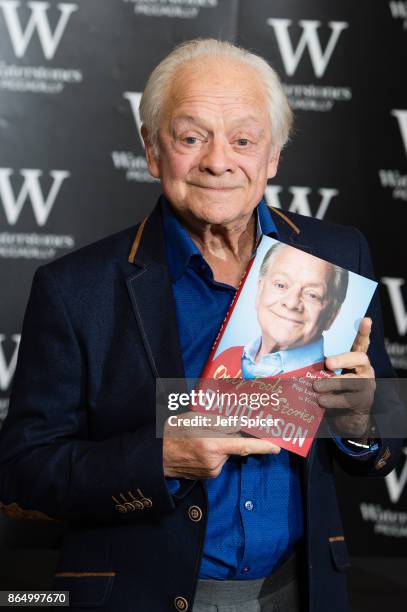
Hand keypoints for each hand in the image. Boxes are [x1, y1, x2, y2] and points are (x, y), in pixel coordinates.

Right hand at [163, 411, 279, 478]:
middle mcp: (214, 462)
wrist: (155, 456)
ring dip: (221, 444)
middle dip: (231, 436)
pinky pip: (219, 460)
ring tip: (201, 438)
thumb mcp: (195, 419)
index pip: (244, 446)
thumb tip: (239, 423)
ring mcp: (211, 471)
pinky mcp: (209, 476)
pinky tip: (200, 448)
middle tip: (215, 428)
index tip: (277, 446)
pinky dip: (215, 453)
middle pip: (234, 446)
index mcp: (211, 445)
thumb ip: (219, 422)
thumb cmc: (173, 432)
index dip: (262, 446)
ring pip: (226, 453)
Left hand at [313, 317, 375, 437]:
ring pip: (352, 381)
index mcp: (355, 359)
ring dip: (333, 383)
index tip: (365, 319)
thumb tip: (292, 354)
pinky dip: (333, 400)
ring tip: (316, 386)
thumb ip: (321, 365)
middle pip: (359, 357)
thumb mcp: (328, 374)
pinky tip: (321, 401)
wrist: (346, 417)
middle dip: (343, 359)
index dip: (363, 331)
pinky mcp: (364, 401)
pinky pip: (348, 399)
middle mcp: (365, 369)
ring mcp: (367, 385)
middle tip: (328, 363)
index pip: (361, 342)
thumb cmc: (333, 390)